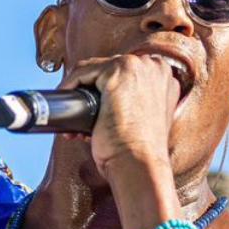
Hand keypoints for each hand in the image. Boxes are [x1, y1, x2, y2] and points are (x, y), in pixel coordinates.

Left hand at [60, 53, 181, 178]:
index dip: (104, 91)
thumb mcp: (146, 119)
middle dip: (90, 93)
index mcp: (164, 75)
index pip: (124, 73)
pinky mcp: (116, 73)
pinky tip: (65, 106)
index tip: (93, 112)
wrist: (139, 163)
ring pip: (93, 70)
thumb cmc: (141, 150)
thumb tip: (110, 102)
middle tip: (81, 120)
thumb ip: (138, 103)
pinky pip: (81, 72)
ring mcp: (136, 66)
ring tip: (75, 121)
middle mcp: (153, 65)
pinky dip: (68, 87)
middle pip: (108, 70)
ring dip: (78, 92)